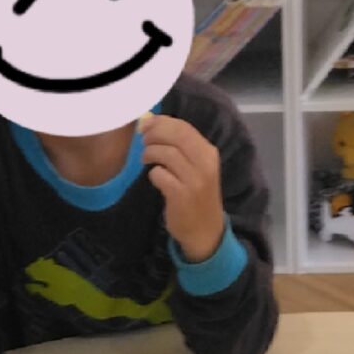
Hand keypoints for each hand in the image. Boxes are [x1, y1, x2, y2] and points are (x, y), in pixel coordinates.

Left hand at [139, 114, 227, 263]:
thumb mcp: (197, 168)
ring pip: (166, 153)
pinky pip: (160, 174)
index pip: (184, 127)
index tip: (146, 125)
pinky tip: (155, 178)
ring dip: (150, 153)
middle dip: (154, 134)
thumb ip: (180, 147)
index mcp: (209, 153)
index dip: (161, 122)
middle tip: (143, 140)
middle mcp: (205, 163)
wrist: (205, 231)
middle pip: (175, 135)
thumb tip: (152, 124)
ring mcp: (194, 180)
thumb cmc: (197, 195)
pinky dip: (153, 173)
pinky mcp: (181, 195)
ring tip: (146, 159)